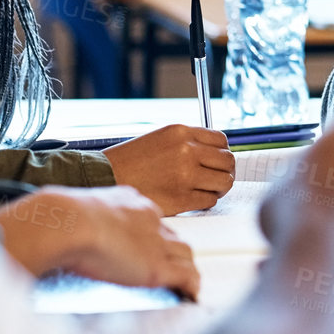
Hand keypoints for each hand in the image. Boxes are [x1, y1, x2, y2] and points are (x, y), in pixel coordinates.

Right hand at [0, 185, 200, 298]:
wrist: (67, 223)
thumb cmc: (60, 217)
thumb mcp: (74, 211)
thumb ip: (79, 221)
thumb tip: (57, 228)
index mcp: (129, 202)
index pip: (151, 220)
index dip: (152, 237)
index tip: (147, 249)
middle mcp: (149, 218)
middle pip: (172, 236)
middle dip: (172, 252)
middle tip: (167, 268)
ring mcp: (156, 243)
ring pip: (184, 254)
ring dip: (184, 269)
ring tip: (181, 285)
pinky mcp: (158, 267)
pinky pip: (186, 276)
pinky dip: (190, 286)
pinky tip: (189, 295)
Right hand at [103, 123, 234, 213]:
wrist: (105, 177)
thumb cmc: (130, 161)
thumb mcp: (160, 138)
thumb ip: (187, 142)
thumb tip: (214, 154)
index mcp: (181, 132)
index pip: (222, 140)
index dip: (222, 152)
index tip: (217, 161)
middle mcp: (186, 150)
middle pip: (228, 161)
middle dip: (225, 171)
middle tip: (216, 178)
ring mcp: (186, 175)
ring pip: (224, 181)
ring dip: (219, 187)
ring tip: (206, 190)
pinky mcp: (182, 198)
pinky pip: (210, 201)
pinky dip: (206, 201)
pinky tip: (193, 199)